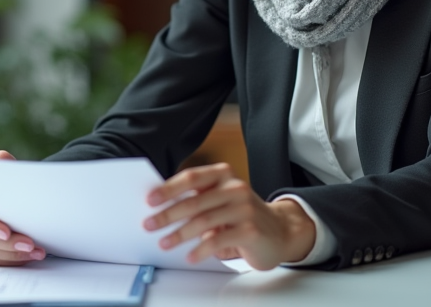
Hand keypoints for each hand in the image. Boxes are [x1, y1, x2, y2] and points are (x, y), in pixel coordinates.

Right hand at [0, 150, 45, 264]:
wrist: (5, 199)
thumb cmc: (0, 188)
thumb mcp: (1, 175)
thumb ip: (3, 167)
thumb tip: (2, 157)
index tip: (6, 230)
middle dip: (6, 243)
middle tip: (28, 243)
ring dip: (13, 253)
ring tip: (35, 250)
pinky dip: (14, 259)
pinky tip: (31, 255)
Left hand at [142, 162, 315, 269]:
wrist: (281, 231)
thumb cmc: (243, 215)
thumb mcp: (221, 200)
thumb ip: (198, 200)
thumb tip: (161, 208)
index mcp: (224, 175)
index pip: (192, 177)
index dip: (169, 188)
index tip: (150, 199)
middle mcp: (235, 188)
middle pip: (195, 200)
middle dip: (168, 214)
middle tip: (149, 224)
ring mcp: (245, 208)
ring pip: (204, 221)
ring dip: (180, 234)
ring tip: (165, 243)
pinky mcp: (251, 230)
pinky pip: (219, 240)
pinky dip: (201, 250)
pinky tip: (190, 256)